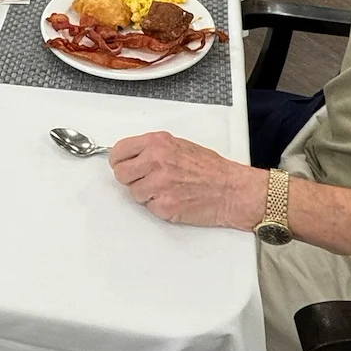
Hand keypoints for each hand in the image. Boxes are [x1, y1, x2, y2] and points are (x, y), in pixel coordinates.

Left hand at [108, 132, 265, 229]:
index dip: (120, 161)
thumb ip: (153, 149)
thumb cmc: (210, 168)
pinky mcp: (164, 205)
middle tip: (146, 180)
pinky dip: (158, 206)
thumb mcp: (179, 145)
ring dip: (146, 194)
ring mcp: (159, 184)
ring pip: (133, 193)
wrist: (230, 189)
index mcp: (157, 143)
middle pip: (121, 173)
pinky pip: (148, 207)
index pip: (119, 151)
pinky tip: (174, 199)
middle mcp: (155, 161)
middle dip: (131, 179)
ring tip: (167, 189)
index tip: (123, 165)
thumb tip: (131, 157)